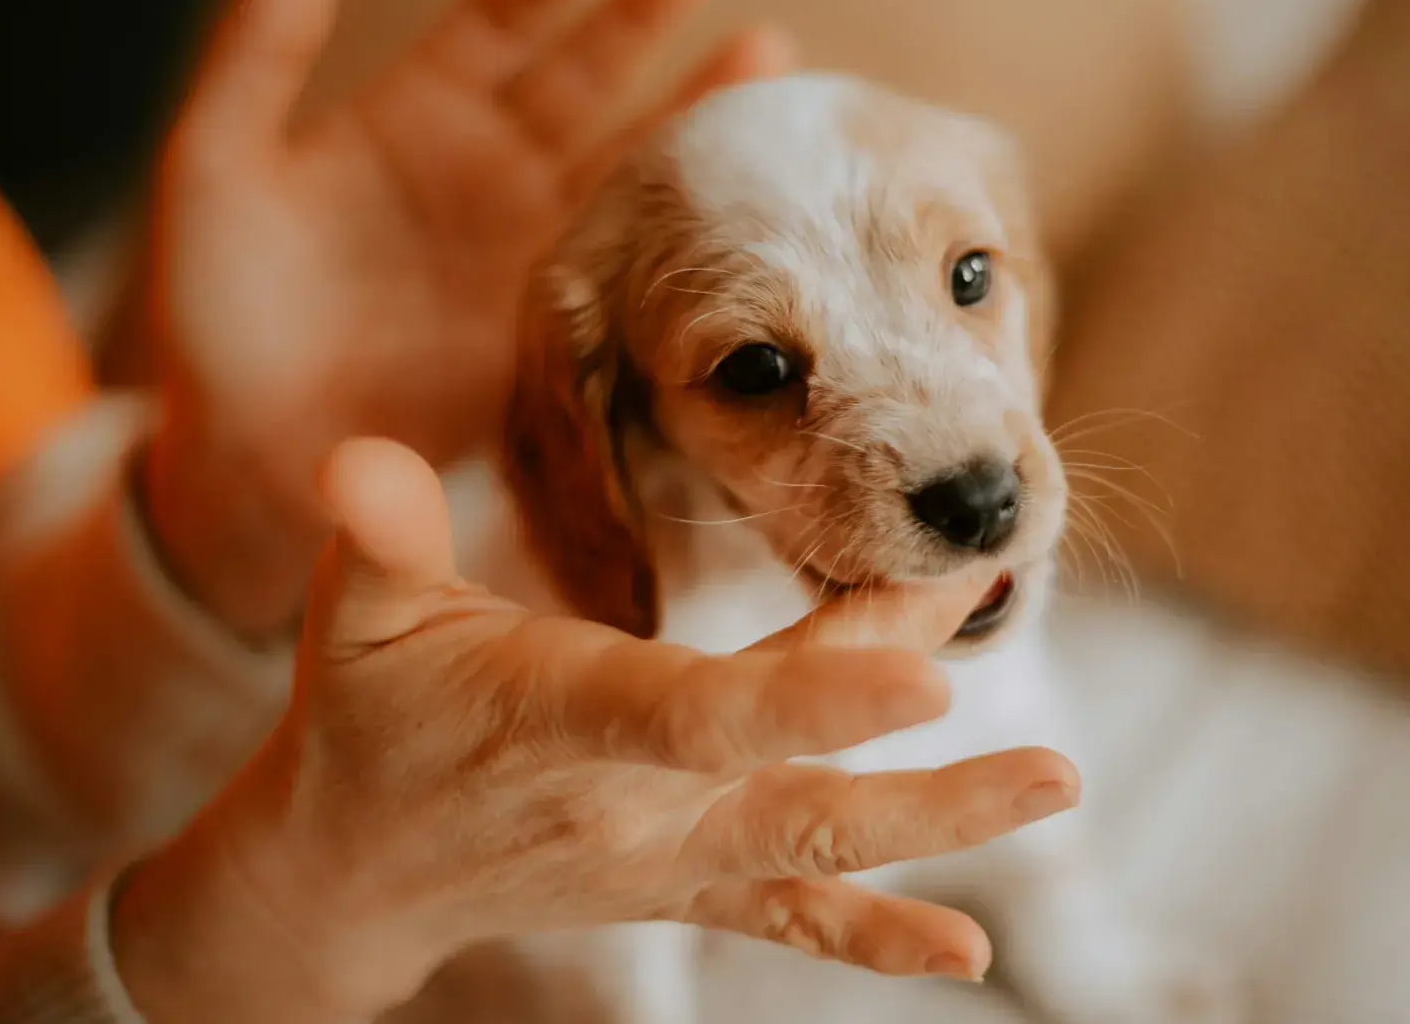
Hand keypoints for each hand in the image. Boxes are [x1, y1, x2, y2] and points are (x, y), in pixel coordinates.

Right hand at [113, 438, 1078, 1023]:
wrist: (350, 875)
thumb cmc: (362, 720)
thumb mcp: (352, 619)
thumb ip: (374, 538)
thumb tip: (355, 462)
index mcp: (559, 718)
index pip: (695, 714)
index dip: (811, 697)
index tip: (930, 671)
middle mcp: (632, 804)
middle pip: (792, 775)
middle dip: (912, 728)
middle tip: (1020, 669)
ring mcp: (668, 857)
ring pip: (820, 842)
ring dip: (944, 815)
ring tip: (1058, 778)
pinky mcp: (685, 882)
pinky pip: (791, 915)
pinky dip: (877, 933)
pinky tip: (968, 947)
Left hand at [144, 0, 790, 632]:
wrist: (255, 460)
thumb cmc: (217, 314)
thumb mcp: (214, 172)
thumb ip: (255, 59)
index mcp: (415, 120)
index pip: (487, 29)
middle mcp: (491, 174)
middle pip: (583, 78)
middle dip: (641, 17)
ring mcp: (536, 252)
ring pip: (632, 164)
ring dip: (696, 110)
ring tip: (770, 58)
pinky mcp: (563, 330)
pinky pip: (640, 270)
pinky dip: (696, 235)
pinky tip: (750, 199)